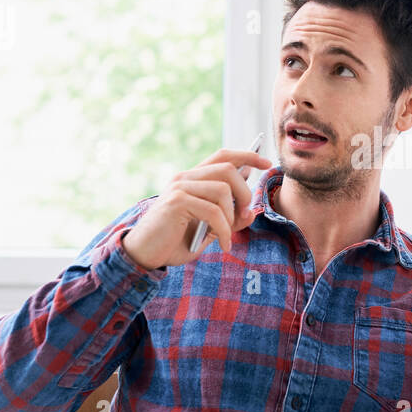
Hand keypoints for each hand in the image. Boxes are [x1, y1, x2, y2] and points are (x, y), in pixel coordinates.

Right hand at [122, 148, 273, 269]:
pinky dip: (224, 230)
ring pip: (223, 189)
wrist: (144, 255)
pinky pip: (213, 211)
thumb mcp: (209, 231)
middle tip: (244, 216)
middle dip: (245, 192)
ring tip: (227, 235)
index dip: (247, 156)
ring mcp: (179, 187)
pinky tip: (223, 245)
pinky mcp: (176, 202)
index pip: (223, 156)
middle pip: (228, 169)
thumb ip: (229, 220)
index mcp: (192, 179)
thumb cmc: (175, 242)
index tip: (266, 163)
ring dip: (233, 215)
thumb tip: (252, 211)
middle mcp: (185, 177)